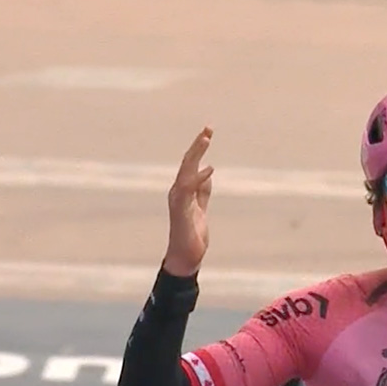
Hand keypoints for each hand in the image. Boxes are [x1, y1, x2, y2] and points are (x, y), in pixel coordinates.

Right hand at [164, 127, 216, 276]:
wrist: (185, 257)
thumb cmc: (192, 235)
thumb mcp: (200, 208)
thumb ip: (202, 192)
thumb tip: (207, 173)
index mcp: (183, 190)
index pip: (190, 164)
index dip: (198, 148)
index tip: (208, 131)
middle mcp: (178, 192)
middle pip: (187, 163)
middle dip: (197, 145)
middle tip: (208, 128)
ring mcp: (178, 201)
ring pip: (186, 171)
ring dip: (195, 154)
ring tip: (206, 139)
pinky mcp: (182, 211)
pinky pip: (188, 191)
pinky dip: (197, 179)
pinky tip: (208, 169)